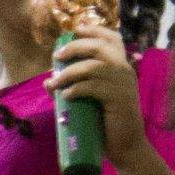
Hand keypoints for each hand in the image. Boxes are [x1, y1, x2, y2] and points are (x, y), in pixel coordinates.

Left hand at [48, 17, 146, 157]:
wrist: (126, 145)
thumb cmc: (107, 121)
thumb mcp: (90, 100)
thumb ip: (73, 87)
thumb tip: (47, 81)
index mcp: (121, 66)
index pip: (112, 38)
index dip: (94, 29)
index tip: (75, 29)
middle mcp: (124, 70)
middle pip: (99, 47)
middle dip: (75, 47)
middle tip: (57, 56)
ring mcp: (122, 84)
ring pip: (93, 67)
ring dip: (69, 73)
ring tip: (55, 83)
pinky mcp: (118, 99)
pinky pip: (93, 88)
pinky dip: (76, 90)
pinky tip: (66, 96)